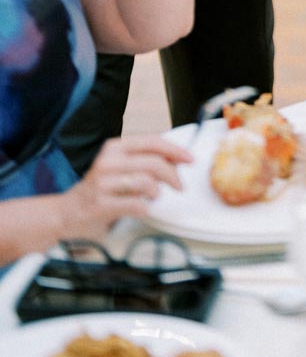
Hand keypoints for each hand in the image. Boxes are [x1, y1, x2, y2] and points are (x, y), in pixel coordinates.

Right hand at [61, 135, 192, 235]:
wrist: (65, 214)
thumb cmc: (98, 191)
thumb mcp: (119, 168)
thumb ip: (144, 161)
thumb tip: (177, 159)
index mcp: (115, 147)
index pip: (152, 141)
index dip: (175, 150)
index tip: (189, 159)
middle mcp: (108, 161)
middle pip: (154, 162)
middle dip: (173, 175)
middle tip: (179, 186)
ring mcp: (103, 183)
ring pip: (147, 181)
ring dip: (157, 192)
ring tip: (153, 197)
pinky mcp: (101, 204)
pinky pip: (136, 204)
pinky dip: (146, 207)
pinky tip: (142, 208)